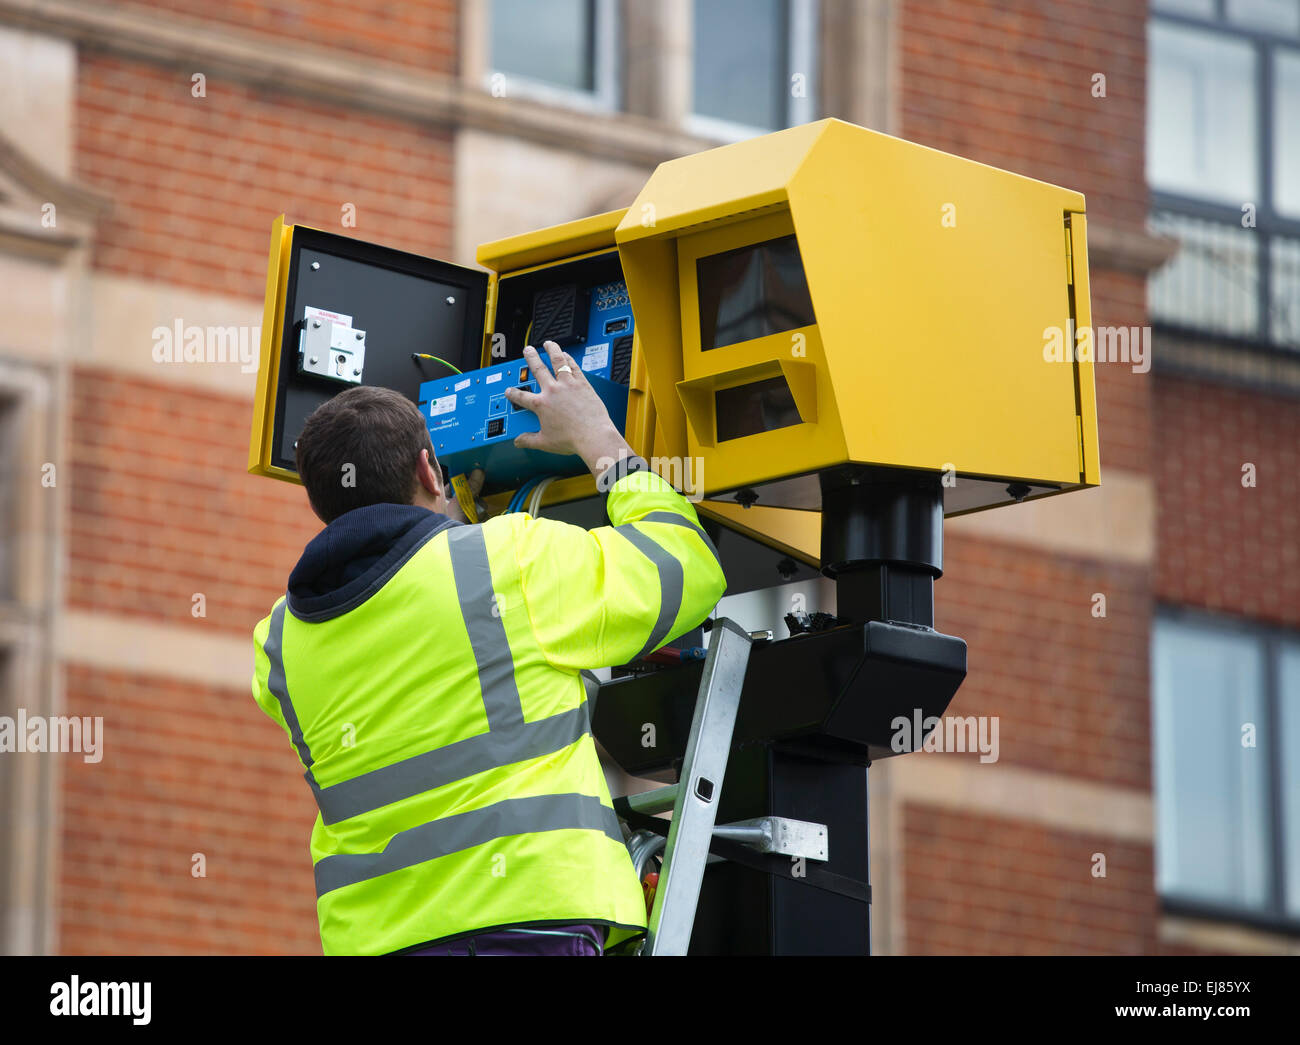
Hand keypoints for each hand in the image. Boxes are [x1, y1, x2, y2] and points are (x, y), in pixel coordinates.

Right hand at [504, 342, 631, 475]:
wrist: (593, 436)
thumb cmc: (572, 439)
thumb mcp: (545, 442)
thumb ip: (529, 440)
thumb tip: (519, 441)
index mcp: (541, 405)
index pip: (522, 397)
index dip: (513, 393)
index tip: (510, 390)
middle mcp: (553, 391)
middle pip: (538, 369)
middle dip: (531, 358)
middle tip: (527, 350)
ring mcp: (568, 385)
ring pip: (558, 361)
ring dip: (552, 350)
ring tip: (548, 343)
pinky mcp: (582, 384)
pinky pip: (574, 367)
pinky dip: (569, 359)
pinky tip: (567, 354)